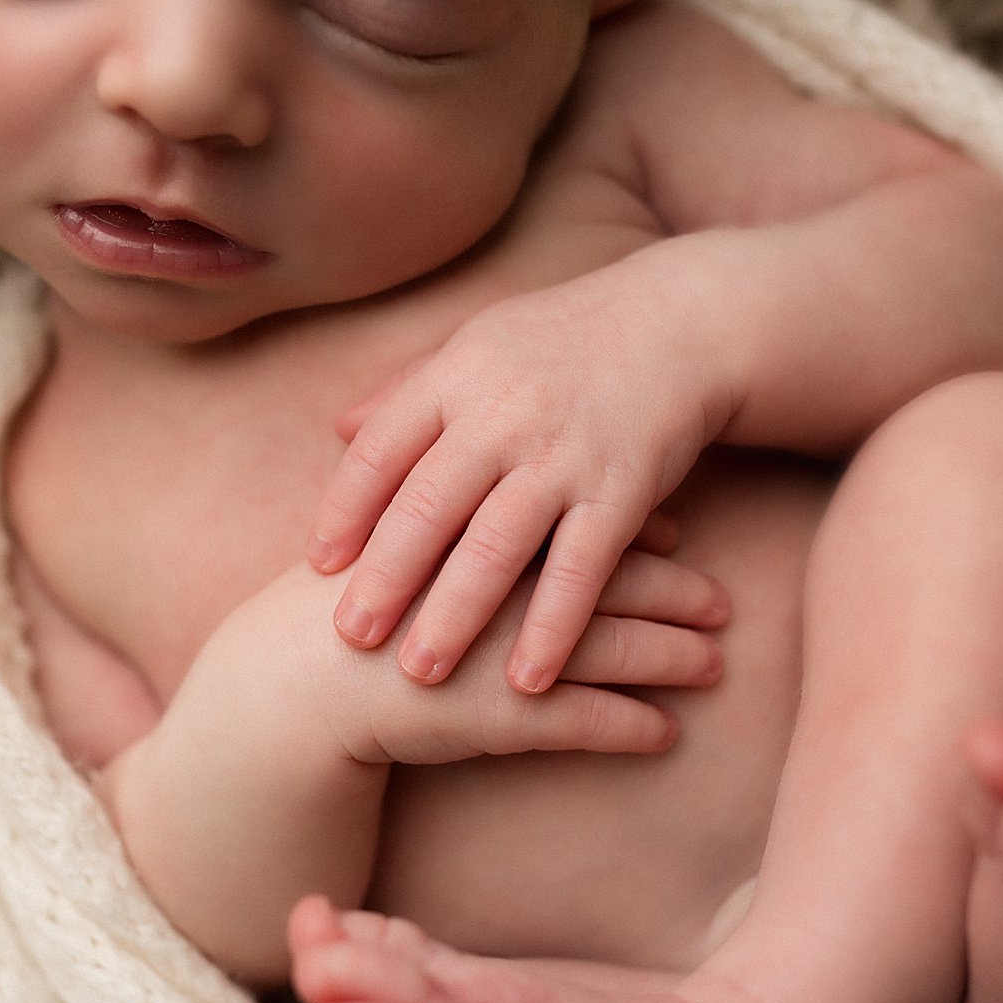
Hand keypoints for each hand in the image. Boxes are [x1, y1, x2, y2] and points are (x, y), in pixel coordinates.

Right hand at [241, 546, 727, 767]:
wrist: (290, 684)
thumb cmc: (338, 608)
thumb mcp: (388, 534)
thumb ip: (438, 501)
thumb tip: (492, 488)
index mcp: (485, 530)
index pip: (578, 518)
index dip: (634, 526)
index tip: (676, 533)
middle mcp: (509, 585)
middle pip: (616, 579)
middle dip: (678, 593)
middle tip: (723, 603)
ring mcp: (510, 649)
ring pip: (618, 650)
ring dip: (674, 660)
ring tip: (714, 666)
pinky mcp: (505, 716)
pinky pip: (589, 723)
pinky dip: (632, 729)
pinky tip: (665, 736)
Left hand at [306, 278, 718, 694]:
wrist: (682, 322)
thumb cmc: (566, 340)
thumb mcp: (480, 344)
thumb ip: (410, 390)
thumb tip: (337, 430)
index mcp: (458, 377)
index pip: (382, 450)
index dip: (347, 509)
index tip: (320, 565)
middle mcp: (503, 415)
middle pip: (428, 506)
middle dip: (385, 577)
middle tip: (351, 638)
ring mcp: (563, 455)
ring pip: (496, 546)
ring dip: (455, 615)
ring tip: (420, 673)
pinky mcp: (621, 491)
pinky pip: (580, 569)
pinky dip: (553, 627)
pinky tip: (526, 680)